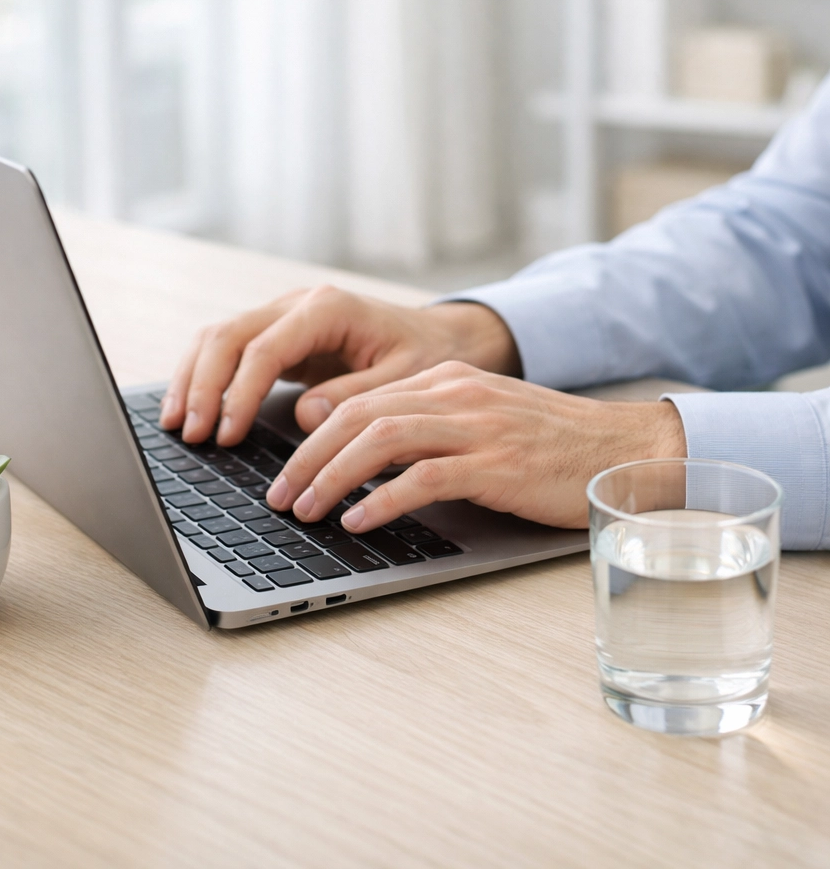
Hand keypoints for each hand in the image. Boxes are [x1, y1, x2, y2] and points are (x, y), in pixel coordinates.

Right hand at [160, 286, 520, 445]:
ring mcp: (285, 314)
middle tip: (190, 433)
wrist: (441, 336)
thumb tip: (305, 416)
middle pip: (229, 335)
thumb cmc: (426, 356)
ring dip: (192, 379)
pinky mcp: (280, 334)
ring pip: (219, 336)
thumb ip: (356, 395)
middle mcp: (299, 303)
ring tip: (177, 425)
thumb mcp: (406, 380)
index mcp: (328, 308)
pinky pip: (230, 349)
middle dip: (202, 385)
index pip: (265, 348)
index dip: (239, 393)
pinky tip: (192, 409)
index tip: (226, 434)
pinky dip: (205, 377)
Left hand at [265, 361, 686, 530]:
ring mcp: (476, 427)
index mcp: (444, 380)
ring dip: (332, 477)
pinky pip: (423, 477)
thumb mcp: (480, 419)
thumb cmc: (547, 443)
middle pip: (357, 417)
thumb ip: (427, 427)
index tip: (288, 471)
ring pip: (380, 441)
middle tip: (280, 496)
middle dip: (307, 458)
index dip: (313, 437)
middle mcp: (454, 395)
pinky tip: (359, 520)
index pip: (360, 400)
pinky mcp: (496, 465)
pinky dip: (382, 499)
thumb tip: (364, 460)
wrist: (620, 448)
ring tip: (307, 510)